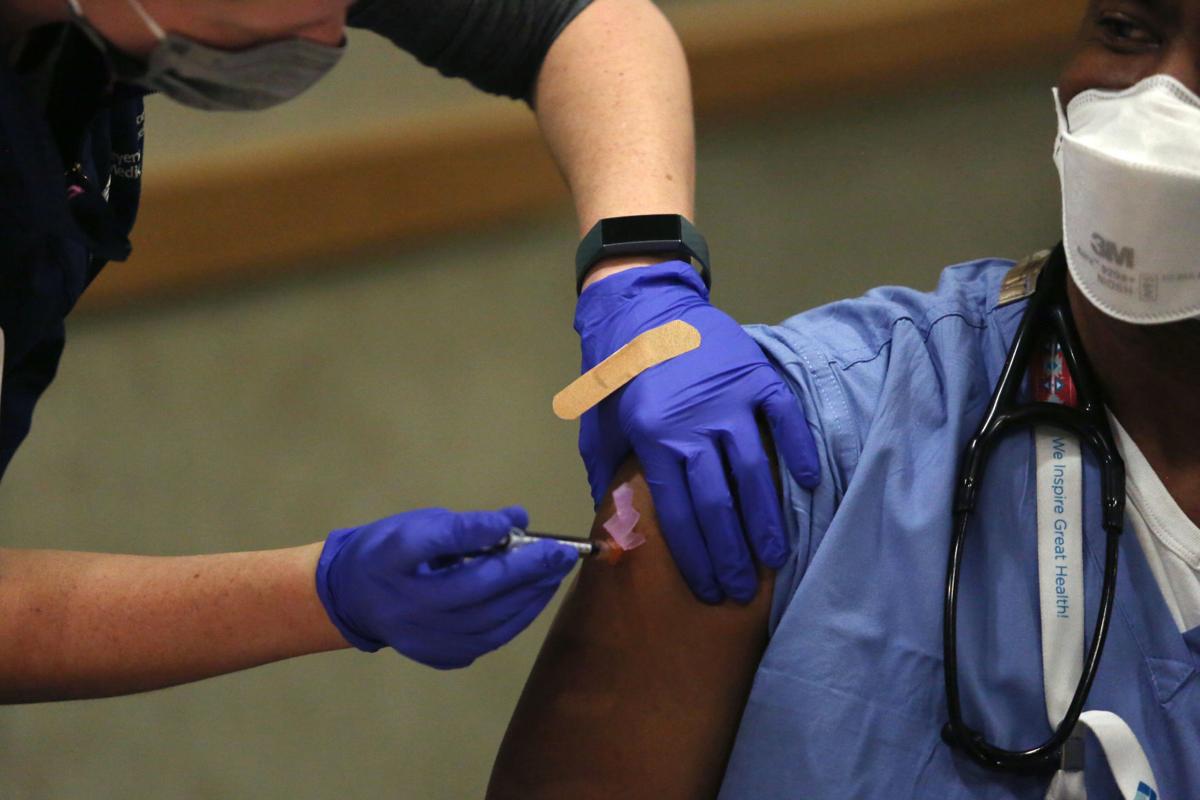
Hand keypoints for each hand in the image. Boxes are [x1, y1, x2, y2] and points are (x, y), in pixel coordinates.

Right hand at [315, 506, 576, 668]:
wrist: (350, 600)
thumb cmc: (386, 552)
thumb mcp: (417, 526)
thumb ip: (466, 525)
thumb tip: (518, 520)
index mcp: (398, 566)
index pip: (446, 546)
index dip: (487, 535)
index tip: (524, 524)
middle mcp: (413, 610)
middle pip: (482, 591)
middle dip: (529, 572)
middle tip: (563, 554)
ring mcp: (428, 641)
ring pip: (492, 623)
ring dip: (531, 598)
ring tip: (555, 575)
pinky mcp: (441, 657)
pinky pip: (489, 640)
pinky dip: (515, 619)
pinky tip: (532, 599)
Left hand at [575, 261, 818, 603]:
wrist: (645, 309)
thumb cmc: (620, 374)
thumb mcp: (600, 425)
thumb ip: (607, 475)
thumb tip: (613, 527)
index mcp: (653, 439)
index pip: (679, 512)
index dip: (696, 556)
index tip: (710, 589)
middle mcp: (694, 424)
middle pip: (719, 503)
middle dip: (732, 554)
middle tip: (743, 589)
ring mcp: (730, 400)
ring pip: (753, 472)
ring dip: (765, 520)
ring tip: (774, 557)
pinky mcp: (757, 377)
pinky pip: (786, 420)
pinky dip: (798, 452)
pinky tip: (807, 484)